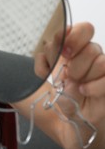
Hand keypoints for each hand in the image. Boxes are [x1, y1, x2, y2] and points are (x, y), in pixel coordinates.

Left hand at [55, 22, 104, 148]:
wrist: (73, 120)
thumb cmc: (62, 95)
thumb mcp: (48, 75)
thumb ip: (51, 55)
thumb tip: (57, 35)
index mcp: (75, 49)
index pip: (83, 28)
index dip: (73, 35)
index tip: (64, 51)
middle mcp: (91, 55)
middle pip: (89, 43)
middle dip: (74, 61)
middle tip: (68, 74)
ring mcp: (104, 68)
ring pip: (98, 58)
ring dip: (82, 75)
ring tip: (76, 87)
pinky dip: (92, 86)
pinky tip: (84, 92)